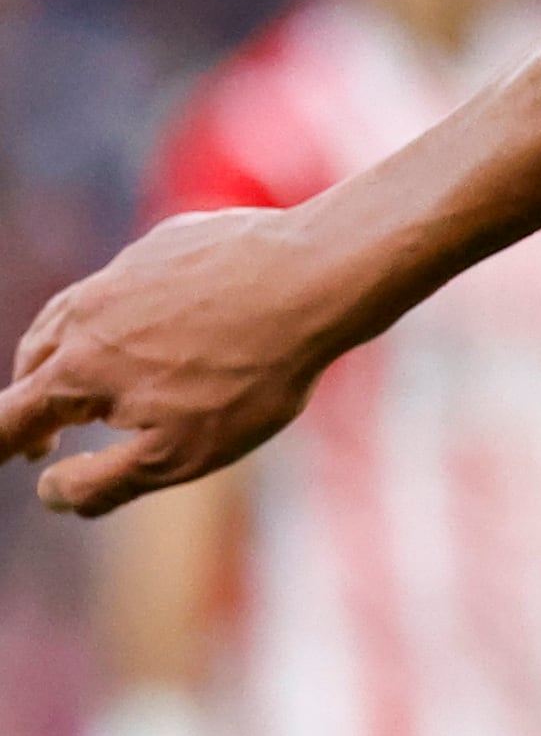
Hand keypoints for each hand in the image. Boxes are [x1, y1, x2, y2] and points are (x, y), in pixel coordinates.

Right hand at [3, 209, 359, 513]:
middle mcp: (85, 315)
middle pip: (32, 364)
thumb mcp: (180, 455)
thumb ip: (104, 482)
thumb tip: (48, 492)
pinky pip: (127, 282)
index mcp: (77, 372)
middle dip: (31, 404)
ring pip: (70, 316)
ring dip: (64, 354)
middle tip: (46, 439)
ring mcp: (123, 271)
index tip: (8, 456)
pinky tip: (156, 325)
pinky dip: (121, 311)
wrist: (315, 275)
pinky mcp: (165, 243)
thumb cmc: (252, 374)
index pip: (9, 418)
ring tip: (81, 380)